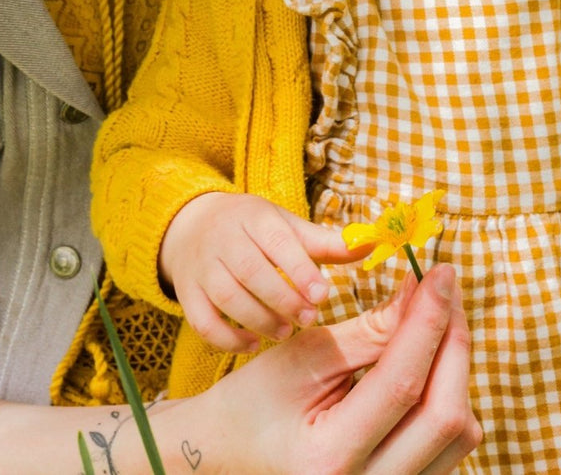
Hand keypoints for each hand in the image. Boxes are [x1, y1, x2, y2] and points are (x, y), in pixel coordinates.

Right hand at [159, 191, 369, 351]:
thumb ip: (326, 242)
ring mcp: (202, 267)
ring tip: (284, 332)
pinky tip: (253, 343)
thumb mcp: (286, 226)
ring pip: (226, 295)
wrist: (193, 225)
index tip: (323, 294)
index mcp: (253, 217)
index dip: (299, 269)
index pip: (276, 241)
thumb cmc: (253, 229)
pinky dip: (227, 337)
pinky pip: (202, 320)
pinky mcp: (188, 293)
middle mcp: (224, 239)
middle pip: (250, 270)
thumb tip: (372, 244)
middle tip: (309, 318)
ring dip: (258, 318)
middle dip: (282, 298)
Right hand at [200, 263, 480, 474]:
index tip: (439, 273)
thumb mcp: (301, 358)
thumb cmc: (256, 402)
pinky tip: (431, 357)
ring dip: (457, 367)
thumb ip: (367, 331)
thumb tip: (420, 293)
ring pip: (460, 435)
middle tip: (445, 288)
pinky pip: (451, 445)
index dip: (428, 321)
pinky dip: (449, 394)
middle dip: (454, 341)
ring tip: (437, 317)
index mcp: (331, 455)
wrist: (234, 451)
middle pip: (446, 416)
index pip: (401, 384)